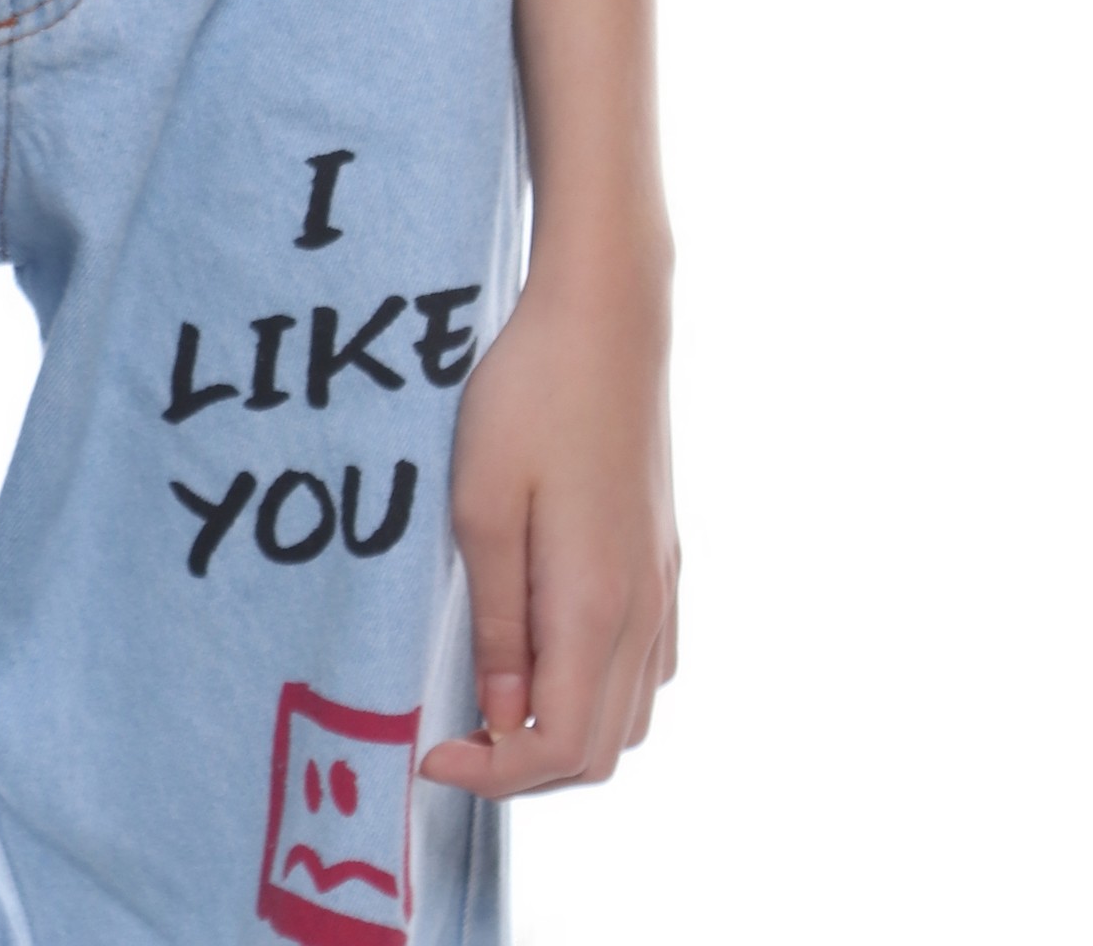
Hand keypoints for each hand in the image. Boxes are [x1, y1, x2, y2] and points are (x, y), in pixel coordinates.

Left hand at [416, 251, 678, 795]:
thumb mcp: (482, 506)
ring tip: (495, 702)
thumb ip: (497, 623)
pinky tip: (552, 656)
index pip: (558, 748)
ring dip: (567, 737)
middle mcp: (642, 612)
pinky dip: (601, 694)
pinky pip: (648, 668)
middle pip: (601, 752)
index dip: (492, 776)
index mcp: (595, 607)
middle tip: (454, 737)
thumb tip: (502, 719)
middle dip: (525, 771)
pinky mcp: (664, 559)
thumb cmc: (530, 396)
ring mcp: (662, 586)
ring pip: (632, 716)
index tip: (429, 754)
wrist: (607, 316)